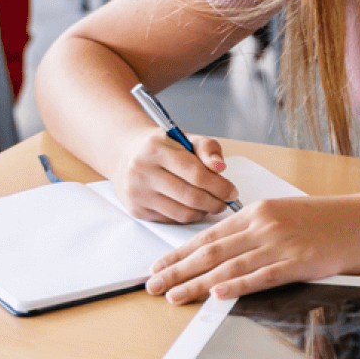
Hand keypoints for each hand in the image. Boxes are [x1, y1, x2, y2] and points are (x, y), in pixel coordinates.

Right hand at [114, 130, 239, 223]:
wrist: (126, 155)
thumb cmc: (163, 147)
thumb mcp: (186, 139)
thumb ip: (208, 149)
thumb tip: (220, 167)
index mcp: (156, 149)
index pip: (196, 174)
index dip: (220, 186)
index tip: (233, 191)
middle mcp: (142, 172)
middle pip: (191, 197)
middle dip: (216, 202)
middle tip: (226, 202)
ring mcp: (137, 193)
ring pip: (182, 213)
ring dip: (204, 212)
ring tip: (213, 204)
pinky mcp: (137, 210)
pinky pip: (171, 220)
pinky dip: (188, 216)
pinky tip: (194, 208)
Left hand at [144, 192, 359, 303]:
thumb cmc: (328, 220)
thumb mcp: (285, 214)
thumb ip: (254, 230)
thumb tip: (222, 253)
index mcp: (258, 211)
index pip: (209, 234)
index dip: (179, 253)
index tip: (158, 266)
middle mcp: (264, 225)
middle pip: (211, 250)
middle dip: (177, 270)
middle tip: (152, 285)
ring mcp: (281, 244)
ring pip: (228, 265)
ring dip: (196, 283)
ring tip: (172, 296)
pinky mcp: (299, 262)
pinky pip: (261, 276)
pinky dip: (237, 285)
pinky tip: (217, 294)